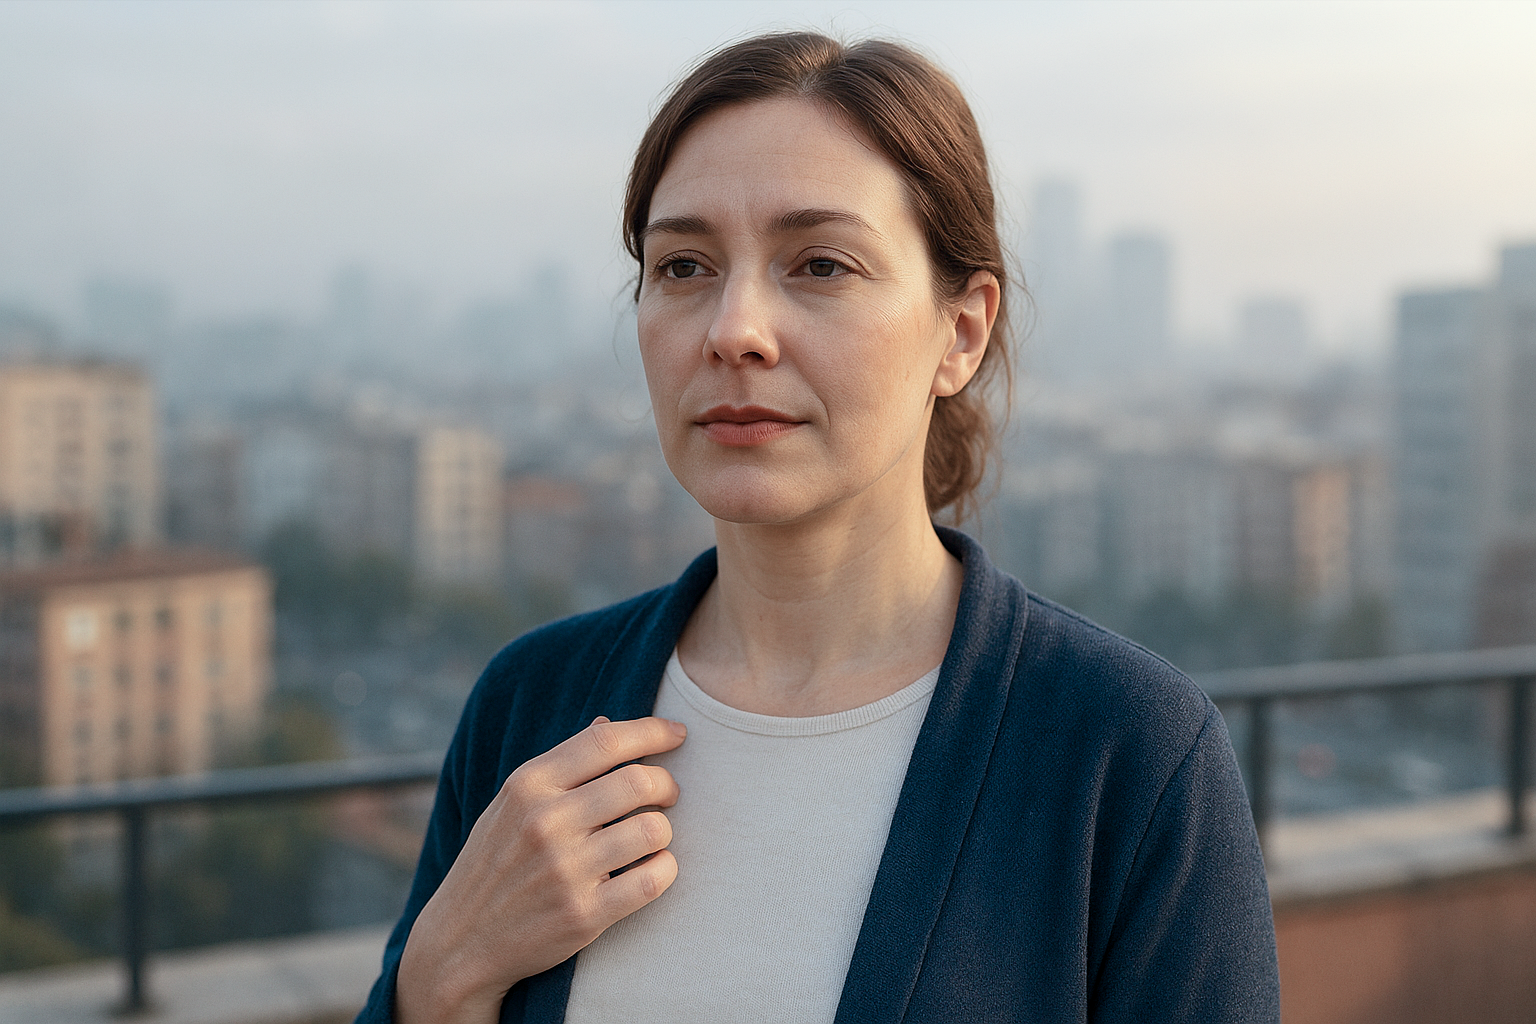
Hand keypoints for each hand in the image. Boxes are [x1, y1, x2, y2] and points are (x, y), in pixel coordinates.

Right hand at [396, 715, 685, 1022]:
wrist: (459, 942)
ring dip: (664, 830)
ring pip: (652, 829)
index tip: (678, 734)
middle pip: (638, 781)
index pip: (606, 740)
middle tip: (667, 794)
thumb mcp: (510, 804)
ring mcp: (565, 870)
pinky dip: (664, 869)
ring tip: (652, 836)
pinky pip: (653, 880)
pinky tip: (652, 868)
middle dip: (666, 784)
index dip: (652, 730)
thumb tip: (607, 722)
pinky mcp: (583, 915)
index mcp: (528, 785)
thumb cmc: (494, 863)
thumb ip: (560, 766)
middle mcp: (545, 822)